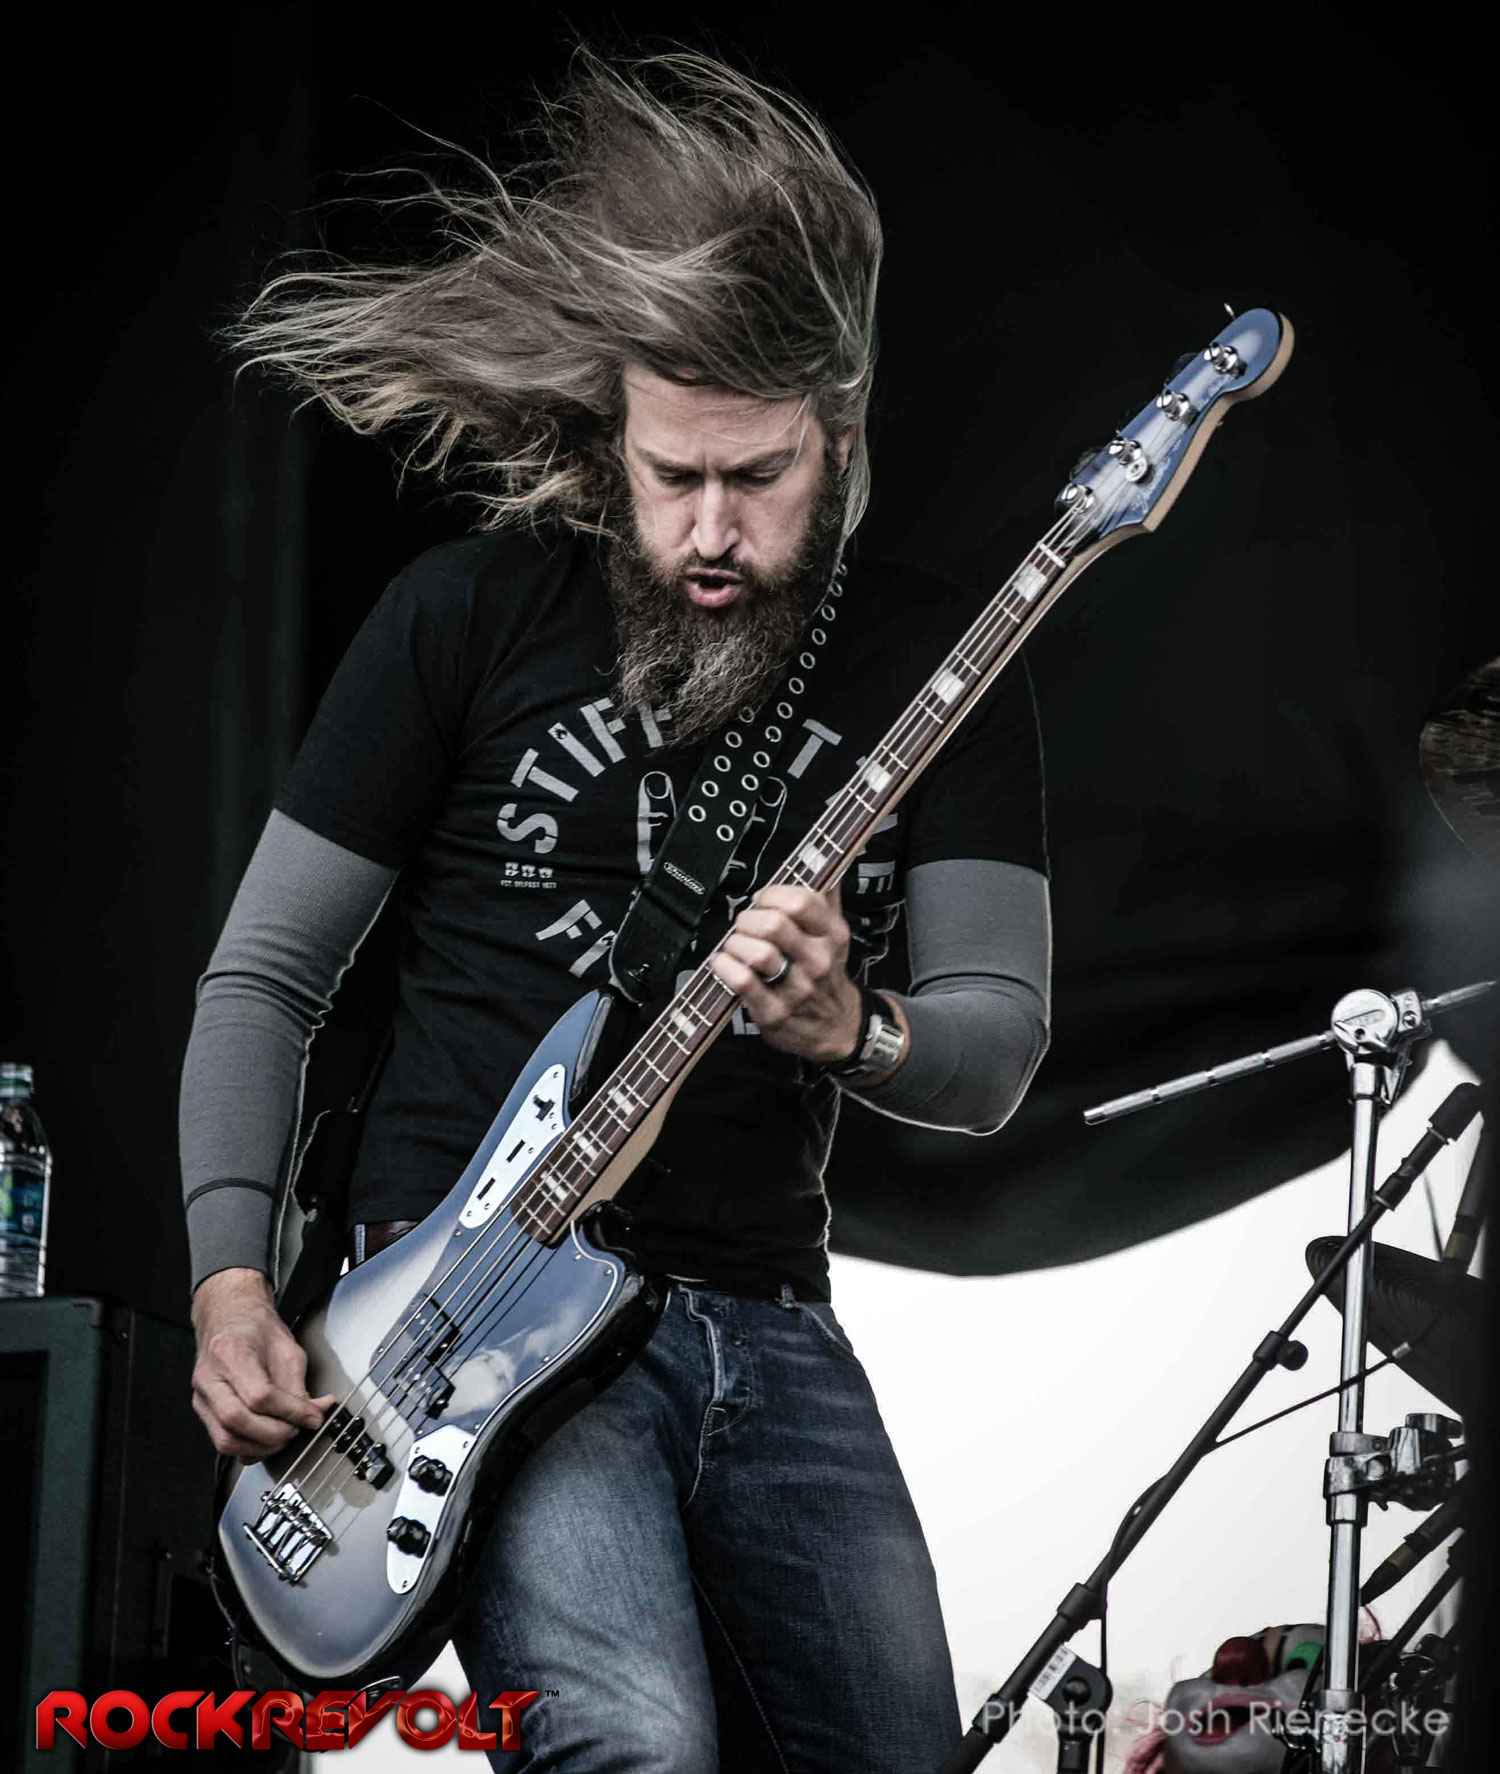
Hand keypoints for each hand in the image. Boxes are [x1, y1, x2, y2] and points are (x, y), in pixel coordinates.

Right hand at [191, 1267, 335, 1459]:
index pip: (259, 1396)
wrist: (229, 1320)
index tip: (312, 1417)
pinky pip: (222, 1441)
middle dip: (274, 1434)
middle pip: (236, 1421)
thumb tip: (314, 1414)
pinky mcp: (203, 1411)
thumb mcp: (287, 1349)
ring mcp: (202, 1397)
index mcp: (230, 1354)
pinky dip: (248, 1448)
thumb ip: (298, 1385)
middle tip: (297, 1429)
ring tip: (284, 1435)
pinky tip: (267, 1440)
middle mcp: (209, 1378)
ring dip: (261, 1447)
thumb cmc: (255, 1329)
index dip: (290, 1412)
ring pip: (225, 1440)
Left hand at [708, 884, 862, 1062]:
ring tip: (734, 945)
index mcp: (831, 935)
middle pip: (774, 924)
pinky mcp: (774, 1012)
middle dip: (748, 918)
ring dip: (735, 943)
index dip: (772, 893)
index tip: (762, 899)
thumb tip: (821, 860)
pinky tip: (723, 962)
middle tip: (744, 924)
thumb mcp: (835, 935)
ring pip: (757, 953)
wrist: (838, 1027)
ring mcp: (796, 989)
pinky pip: (742, 982)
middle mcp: (817, 960)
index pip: (801, 900)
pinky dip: (725, 967)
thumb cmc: (827, 976)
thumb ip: (826, 897)